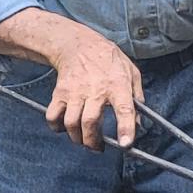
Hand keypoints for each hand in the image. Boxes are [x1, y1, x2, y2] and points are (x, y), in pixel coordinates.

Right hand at [42, 24, 141, 150]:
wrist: (79, 45)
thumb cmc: (108, 60)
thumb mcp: (132, 73)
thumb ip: (137, 98)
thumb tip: (139, 123)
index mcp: (118, 84)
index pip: (124, 109)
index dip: (126, 128)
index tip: (125, 144)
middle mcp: (96, 89)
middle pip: (90, 122)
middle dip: (93, 141)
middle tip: (98, 147)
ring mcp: (75, 91)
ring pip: (71, 123)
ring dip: (76, 137)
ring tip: (83, 139)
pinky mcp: (60, 92)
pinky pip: (53, 116)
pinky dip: (56, 127)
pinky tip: (65, 127)